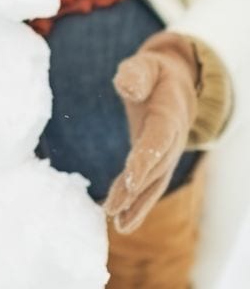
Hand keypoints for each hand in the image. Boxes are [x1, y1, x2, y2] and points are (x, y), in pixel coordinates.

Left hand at [103, 31, 198, 233]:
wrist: (174, 86)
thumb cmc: (153, 73)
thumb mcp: (146, 64)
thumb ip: (136, 73)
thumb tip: (127, 87)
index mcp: (170, 116)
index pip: (158, 141)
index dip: (146, 160)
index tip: (131, 179)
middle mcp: (172, 141)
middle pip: (155, 169)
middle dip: (135, 191)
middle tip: (113, 209)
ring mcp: (166, 155)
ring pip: (153, 184)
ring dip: (136, 205)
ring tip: (117, 224)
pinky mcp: (155, 162)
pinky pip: (147, 184)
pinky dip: (135, 202)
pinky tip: (119, 220)